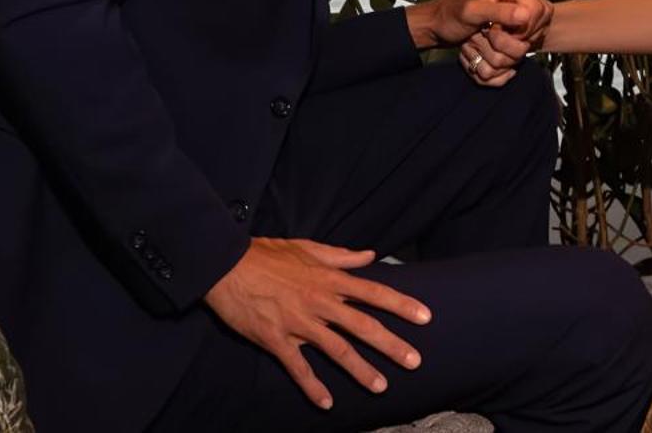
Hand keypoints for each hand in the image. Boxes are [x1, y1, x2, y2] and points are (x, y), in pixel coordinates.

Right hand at [203, 237, 431, 410]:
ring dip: (361, 370)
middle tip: (414, 361)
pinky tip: (327, 403)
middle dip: (391, 345)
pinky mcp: (276, 340)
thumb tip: (369, 256)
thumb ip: (341, 255)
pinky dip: (312, 386)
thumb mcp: (307, 248)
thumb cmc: (267, 255)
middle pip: (363, 326)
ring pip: (337, 350)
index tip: (425, 317)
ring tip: (381, 386)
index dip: (402, 305)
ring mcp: (299, 323)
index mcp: (329, 280)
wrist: (225, 266)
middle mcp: (320, 303)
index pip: (374, 293)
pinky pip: (298, 367)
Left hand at [410, 0, 553, 86]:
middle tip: (494, 35)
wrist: (441, 21)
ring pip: (539, 25)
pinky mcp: (520, 9)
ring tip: (496, 35)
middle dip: (520, 33)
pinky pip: (533, 28)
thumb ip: (498, 12)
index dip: (521, 28)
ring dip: (519, 37)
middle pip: (541, 17)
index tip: (497, 33)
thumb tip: (526, 15)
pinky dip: (519, 37)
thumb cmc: (451, 14)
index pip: (536, 9)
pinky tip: (502, 36)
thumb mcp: (471, 13)